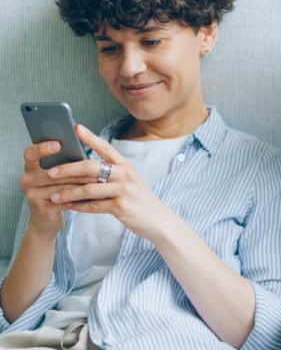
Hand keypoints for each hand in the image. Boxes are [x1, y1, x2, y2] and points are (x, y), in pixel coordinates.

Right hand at [19, 139, 96, 237]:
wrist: (47, 220)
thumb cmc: (58, 191)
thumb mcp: (58, 177)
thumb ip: (64, 164)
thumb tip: (84, 149)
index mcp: (30, 167)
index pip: (30, 154)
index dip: (42, 148)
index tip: (58, 144)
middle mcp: (27, 180)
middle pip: (51, 173)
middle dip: (74, 171)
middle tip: (94, 167)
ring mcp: (32, 195)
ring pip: (60, 187)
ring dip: (81, 184)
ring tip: (98, 181)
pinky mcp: (41, 208)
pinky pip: (63, 201)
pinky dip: (79, 198)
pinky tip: (93, 196)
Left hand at [46, 125, 173, 239]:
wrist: (160, 221)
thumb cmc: (140, 201)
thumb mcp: (130, 182)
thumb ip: (111, 175)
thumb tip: (82, 170)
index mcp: (126, 166)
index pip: (106, 147)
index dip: (90, 137)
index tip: (75, 128)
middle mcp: (126, 175)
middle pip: (91, 167)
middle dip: (68, 169)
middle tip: (51, 173)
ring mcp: (124, 191)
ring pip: (89, 188)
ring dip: (68, 193)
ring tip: (53, 195)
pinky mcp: (121, 207)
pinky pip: (94, 205)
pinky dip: (79, 207)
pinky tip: (69, 207)